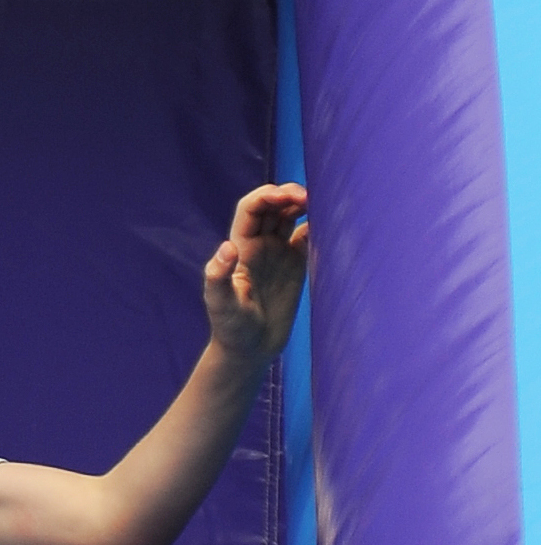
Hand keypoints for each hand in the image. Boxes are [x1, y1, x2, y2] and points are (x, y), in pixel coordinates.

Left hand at [203, 184, 308, 367]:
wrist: (250, 350)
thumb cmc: (231, 328)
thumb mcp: (221, 304)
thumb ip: (219, 276)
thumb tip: (227, 247)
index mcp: (241, 247)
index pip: (251, 209)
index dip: (267, 196)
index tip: (286, 196)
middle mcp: (259, 245)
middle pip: (273, 207)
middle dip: (289, 195)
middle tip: (308, 197)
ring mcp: (278, 253)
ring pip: (291, 217)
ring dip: (303, 204)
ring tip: (320, 202)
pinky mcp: (295, 265)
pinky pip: (306, 237)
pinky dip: (316, 225)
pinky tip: (326, 223)